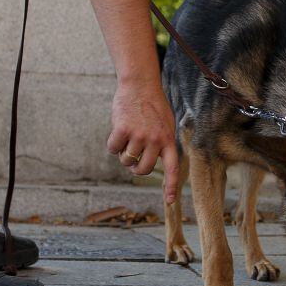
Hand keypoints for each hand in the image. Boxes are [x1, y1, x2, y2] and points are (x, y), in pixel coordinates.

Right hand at [106, 79, 179, 204]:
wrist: (140, 84)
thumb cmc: (152, 106)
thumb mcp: (166, 123)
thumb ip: (161, 143)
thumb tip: (146, 164)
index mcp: (168, 139)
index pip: (172, 168)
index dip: (171, 186)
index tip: (170, 201)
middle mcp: (156, 139)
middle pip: (143, 169)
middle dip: (135, 168)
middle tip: (132, 159)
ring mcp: (140, 135)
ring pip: (126, 160)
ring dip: (123, 153)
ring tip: (127, 137)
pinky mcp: (123, 129)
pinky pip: (113, 149)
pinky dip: (113, 143)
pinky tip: (118, 130)